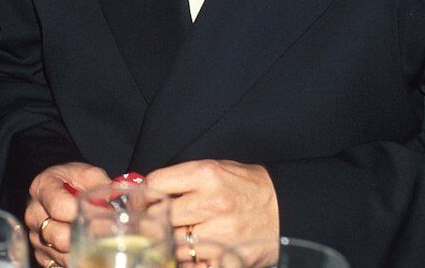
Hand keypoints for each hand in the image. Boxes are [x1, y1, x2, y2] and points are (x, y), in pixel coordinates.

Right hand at [26, 162, 109, 267]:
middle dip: (85, 238)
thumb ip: (104, 184)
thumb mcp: (89, 174)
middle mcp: (34, 213)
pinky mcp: (41, 253)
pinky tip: (89, 254)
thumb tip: (125, 197)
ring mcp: (35, 235)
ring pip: (59, 254)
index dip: (82, 214)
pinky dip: (76, 262)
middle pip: (57, 235)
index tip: (105, 216)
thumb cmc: (75, 181)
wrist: (62, 189)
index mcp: (42, 188)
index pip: (58, 206)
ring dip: (83, 253)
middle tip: (108, 235)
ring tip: (102, 245)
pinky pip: (57, 265)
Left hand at [144, 160, 278, 265]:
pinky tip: (188, 256)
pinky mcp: (228, 257)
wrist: (286, 207)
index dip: (142, 195)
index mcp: (206, 175)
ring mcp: (221, 232)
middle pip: (160, 216)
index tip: (138, 202)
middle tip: (150, 225)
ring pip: (174, 243)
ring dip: (169, 244)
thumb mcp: (215, 168)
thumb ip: (182, 178)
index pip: (157, 184)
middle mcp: (212, 202)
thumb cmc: (246, 186)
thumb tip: (144, 189)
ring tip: (174, 238)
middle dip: (151, 222)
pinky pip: (193, 265)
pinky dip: (187, 262)